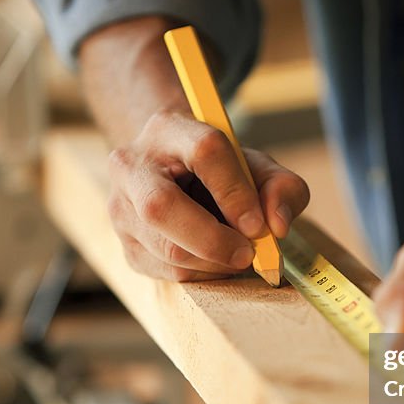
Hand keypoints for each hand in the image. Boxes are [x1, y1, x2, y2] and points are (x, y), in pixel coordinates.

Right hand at [107, 109, 308, 280]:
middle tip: (248, 253)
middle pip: (161, 206)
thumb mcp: (257, 167)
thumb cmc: (221, 171)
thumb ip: (282, 187)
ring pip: (166, 248)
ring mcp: (120, 209)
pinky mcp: (126, 247)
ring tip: (237, 252)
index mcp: (169, 129)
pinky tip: (215, 259)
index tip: (259, 224)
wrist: (175, 176)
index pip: (203, 152)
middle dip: (213, 240)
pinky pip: (167, 272)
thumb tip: (278, 226)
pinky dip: (202, 273)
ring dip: (214, 262)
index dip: (235, 191)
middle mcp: (132, 166)